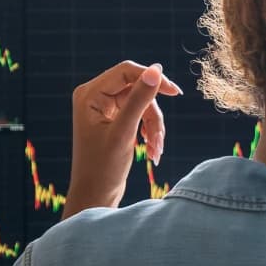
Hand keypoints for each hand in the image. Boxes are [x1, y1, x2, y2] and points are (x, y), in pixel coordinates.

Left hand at [62, 61, 182, 218]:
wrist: (95, 196)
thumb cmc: (102, 168)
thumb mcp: (124, 132)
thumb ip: (140, 99)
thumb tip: (156, 69)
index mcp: (90, 94)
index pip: (126, 72)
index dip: (152, 78)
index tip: (175, 92)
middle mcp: (94, 96)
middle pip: (137, 89)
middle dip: (152, 115)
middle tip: (159, 139)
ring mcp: (104, 108)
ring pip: (142, 104)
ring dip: (153, 126)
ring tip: (155, 151)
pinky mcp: (113, 119)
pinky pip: (139, 115)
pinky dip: (149, 131)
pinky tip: (151, 151)